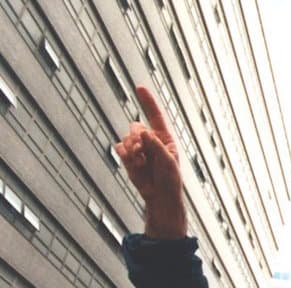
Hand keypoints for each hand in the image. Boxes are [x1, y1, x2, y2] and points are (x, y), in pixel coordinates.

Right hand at [114, 86, 185, 238]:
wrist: (159, 196)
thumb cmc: (170, 180)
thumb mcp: (168, 161)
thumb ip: (156, 145)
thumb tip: (143, 131)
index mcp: (163, 138)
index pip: (155, 115)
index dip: (147, 101)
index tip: (139, 87)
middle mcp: (150, 140)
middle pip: (135, 127)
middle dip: (136, 138)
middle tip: (142, 152)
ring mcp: (138, 148)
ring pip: (126, 138)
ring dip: (131, 150)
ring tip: (141, 163)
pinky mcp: (128, 157)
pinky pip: (120, 148)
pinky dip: (125, 155)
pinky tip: (134, 164)